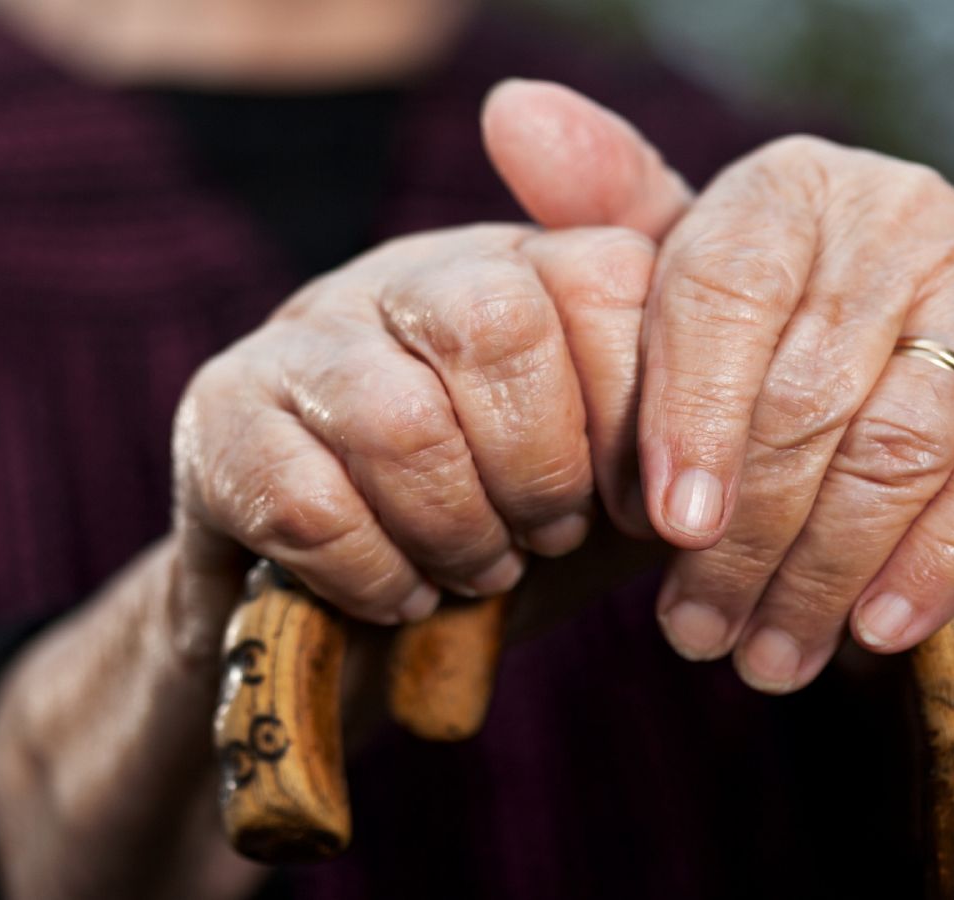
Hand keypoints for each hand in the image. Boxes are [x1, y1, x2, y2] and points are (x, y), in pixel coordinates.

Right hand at [0, 221, 661, 898]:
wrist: (344, 621)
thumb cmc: (501, 529)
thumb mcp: (616, 470)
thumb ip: (682, 407)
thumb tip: (736, 394)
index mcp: (517, 264)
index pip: (606, 277)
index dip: (637, 412)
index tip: (636, 504)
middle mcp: (406, 273)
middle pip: (493, 323)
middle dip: (539, 467)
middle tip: (545, 536)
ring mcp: (302, 336)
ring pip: (398, 418)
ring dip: (455, 529)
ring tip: (473, 570)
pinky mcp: (218, 417)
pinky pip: (308, 502)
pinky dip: (373, 573)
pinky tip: (396, 593)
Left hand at [485, 80, 953, 692]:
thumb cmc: (788, 347)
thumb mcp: (694, 287)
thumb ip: (611, 220)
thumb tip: (511, 114)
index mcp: (791, 190)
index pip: (723, 289)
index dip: (688, 417)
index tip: (663, 527)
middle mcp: (903, 213)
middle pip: (803, 390)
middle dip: (744, 536)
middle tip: (697, 633)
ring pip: (893, 444)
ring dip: (821, 571)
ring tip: (766, 656)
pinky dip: (935, 561)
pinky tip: (877, 633)